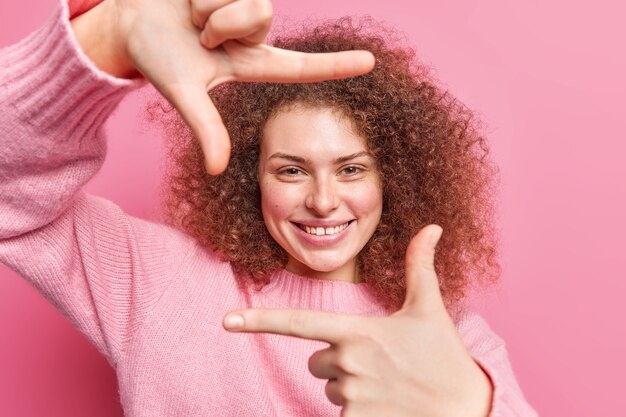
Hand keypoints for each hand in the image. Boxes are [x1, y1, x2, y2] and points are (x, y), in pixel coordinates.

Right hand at [71, 0, 374, 173]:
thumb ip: (205, 128)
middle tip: (198, 36)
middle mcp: (253, 33)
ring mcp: (241, 5)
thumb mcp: (183, 93)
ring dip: (208, 7)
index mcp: (250, 63)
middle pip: (261, 17)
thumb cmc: (156, 58)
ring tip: (190, 18)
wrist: (129, 21)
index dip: (334, 65)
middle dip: (221, 25)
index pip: (300, 65)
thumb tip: (217, 170)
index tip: (370, 63)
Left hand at [223, 225, 492, 416]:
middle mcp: (347, 363)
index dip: (260, 320)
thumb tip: (432, 227)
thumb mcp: (429, 308)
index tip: (226, 321)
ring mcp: (350, 397)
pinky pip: (339, 413)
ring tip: (386, 384)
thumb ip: (421, 266)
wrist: (465, 409)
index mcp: (357, 332)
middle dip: (338, 359)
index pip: (298, 322)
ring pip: (328, 386)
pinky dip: (357, 408)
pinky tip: (386, 404)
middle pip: (317, 360)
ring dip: (349, 385)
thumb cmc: (444, 356)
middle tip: (378, 362)